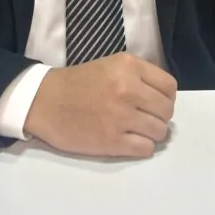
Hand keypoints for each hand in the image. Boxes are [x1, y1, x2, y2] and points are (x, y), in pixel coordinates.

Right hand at [23, 53, 176, 158]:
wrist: (45, 101)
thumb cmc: (77, 83)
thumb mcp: (111, 65)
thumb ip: (138, 77)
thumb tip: (163, 99)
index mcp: (129, 66)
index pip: (169, 87)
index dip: (165, 97)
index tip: (154, 103)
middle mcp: (128, 89)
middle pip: (166, 111)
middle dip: (159, 117)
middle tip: (145, 119)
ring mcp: (121, 116)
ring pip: (159, 132)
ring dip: (151, 134)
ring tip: (136, 131)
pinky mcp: (112, 141)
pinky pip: (145, 149)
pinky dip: (141, 148)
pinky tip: (129, 142)